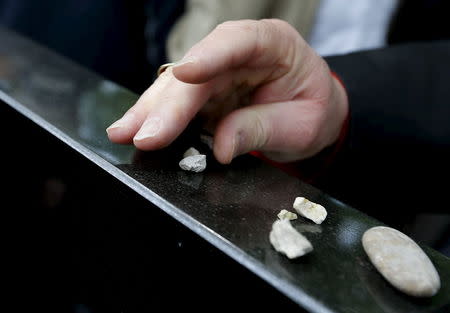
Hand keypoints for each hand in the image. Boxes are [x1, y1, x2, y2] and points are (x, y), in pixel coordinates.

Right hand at [106, 19, 347, 163]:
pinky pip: (178, 103)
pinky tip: (137, 130)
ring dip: (150, 110)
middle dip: (167, 104)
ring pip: (177, 86)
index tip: (183, 76)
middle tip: (143, 133)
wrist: (311, 112)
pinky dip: (158, 118)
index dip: (208, 57)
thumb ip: (263, 129)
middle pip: (195, 71)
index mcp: (273, 44)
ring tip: (124, 132)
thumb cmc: (312, 110)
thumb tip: (221, 146)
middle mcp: (238, 52)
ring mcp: (218, 71)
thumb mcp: (302, 125)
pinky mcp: (205, 92)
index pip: (237, 42)